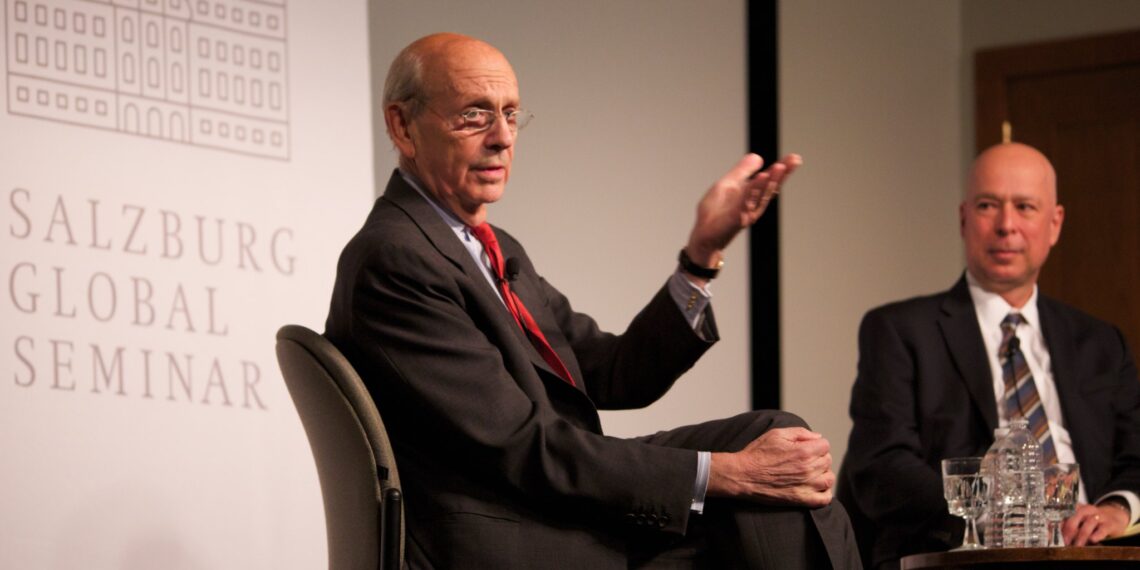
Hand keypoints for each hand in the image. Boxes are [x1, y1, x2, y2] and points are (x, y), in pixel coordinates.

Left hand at [684, 153, 801, 269]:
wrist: (703, 234)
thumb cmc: (715, 211)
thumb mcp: (728, 184)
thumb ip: (742, 171)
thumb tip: (759, 157)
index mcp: (751, 194)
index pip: (768, 179)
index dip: (781, 169)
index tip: (794, 158)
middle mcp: (753, 203)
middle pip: (770, 186)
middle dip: (782, 174)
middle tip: (794, 161)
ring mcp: (746, 211)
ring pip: (760, 194)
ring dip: (770, 181)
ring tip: (779, 167)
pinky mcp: (736, 217)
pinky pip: (746, 202)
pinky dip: (753, 190)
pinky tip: (760, 178)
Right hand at [706, 427, 833, 507]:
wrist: (742, 475)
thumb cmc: (757, 454)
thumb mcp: (776, 434)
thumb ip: (800, 433)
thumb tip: (818, 437)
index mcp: (803, 451)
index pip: (825, 445)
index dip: (816, 444)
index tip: (807, 447)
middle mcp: (808, 469)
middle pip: (827, 460)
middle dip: (818, 457)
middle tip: (804, 459)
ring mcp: (806, 486)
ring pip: (829, 478)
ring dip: (823, 474)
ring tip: (812, 473)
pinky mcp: (801, 499)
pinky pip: (825, 499)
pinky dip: (825, 493)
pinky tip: (816, 487)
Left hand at [1062, 502, 1129, 545]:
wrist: (1116, 517)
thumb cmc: (1094, 521)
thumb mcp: (1082, 521)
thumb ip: (1071, 526)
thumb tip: (1057, 535)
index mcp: (1078, 508)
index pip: (1066, 512)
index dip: (1058, 522)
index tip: (1053, 532)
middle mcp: (1088, 510)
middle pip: (1076, 516)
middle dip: (1069, 529)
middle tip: (1065, 541)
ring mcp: (1100, 516)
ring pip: (1089, 523)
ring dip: (1081, 535)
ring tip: (1077, 545)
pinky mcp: (1110, 524)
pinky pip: (1103, 528)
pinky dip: (1097, 534)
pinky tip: (1093, 540)